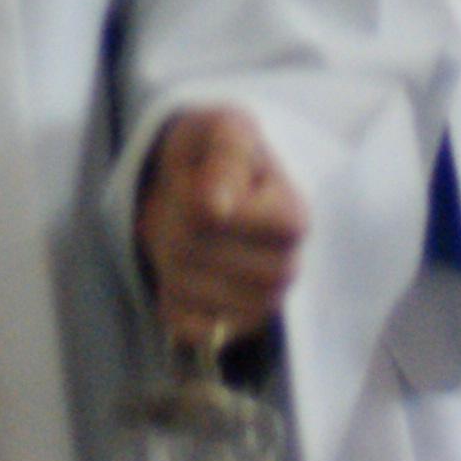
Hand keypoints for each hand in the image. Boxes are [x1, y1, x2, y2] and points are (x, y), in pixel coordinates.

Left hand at [136, 106, 306, 349]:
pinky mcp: (234, 328)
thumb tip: (217, 206)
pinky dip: (170, 298)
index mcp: (293, 215)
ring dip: (166, 256)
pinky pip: (187, 326)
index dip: (204, 202)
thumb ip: (225, 159)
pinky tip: (180, 272)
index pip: (239, 223)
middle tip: (178, 202)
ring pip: (188, 289)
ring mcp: (263, 302)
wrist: (201, 184)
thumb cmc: (215, 154)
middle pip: (202, 254)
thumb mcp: (222, 131)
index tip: (199, 178)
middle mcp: (286, 266)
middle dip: (175, 223)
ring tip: (178, 232)